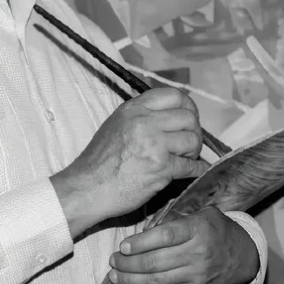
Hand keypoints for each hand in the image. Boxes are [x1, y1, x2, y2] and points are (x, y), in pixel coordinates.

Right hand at [53, 88, 209, 236]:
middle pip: (188, 117)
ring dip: (194, 150)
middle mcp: (145, 122)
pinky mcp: (161, 168)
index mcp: (134, 109)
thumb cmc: (100, 160)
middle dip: (194, 130)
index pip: (174, 95)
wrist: (88, 188)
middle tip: (189, 143)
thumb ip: (141, 115)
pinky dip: (196, 169)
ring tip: (186, 157)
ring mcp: (154, 144)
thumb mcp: (116, 124)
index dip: (188, 106)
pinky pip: (191, 166)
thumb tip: (170, 114)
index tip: (189, 117)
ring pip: (193, 140)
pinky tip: (193, 170)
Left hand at [106, 206, 259, 283]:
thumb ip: (177, 216)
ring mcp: (195, 275)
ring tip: (115, 274)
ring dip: (131, 279)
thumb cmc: (217, 229)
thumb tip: (147, 226)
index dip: (141, 242)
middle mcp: (197, 253)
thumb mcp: (203, 213)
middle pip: (156, 261)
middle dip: (129, 263)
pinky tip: (131, 283)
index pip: (165, 237)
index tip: (123, 245)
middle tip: (113, 260)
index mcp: (198, 229)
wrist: (242, 257)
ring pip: (156, 280)